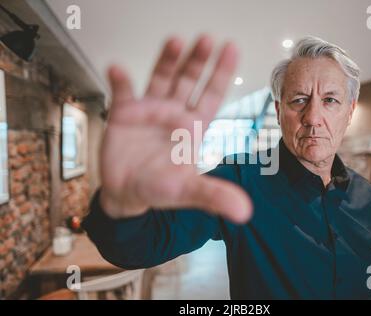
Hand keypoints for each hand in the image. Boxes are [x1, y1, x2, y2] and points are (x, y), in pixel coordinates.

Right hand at [99, 35, 252, 222]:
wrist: (128, 194)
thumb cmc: (160, 188)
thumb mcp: (188, 191)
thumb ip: (214, 196)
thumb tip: (245, 212)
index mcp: (192, 127)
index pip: (211, 96)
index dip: (221, 73)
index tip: (231, 48)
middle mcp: (173, 113)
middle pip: (188, 81)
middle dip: (197, 61)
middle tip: (206, 40)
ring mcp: (148, 111)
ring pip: (160, 80)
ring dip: (166, 62)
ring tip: (174, 42)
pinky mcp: (123, 114)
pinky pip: (121, 94)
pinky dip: (119, 82)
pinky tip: (118, 70)